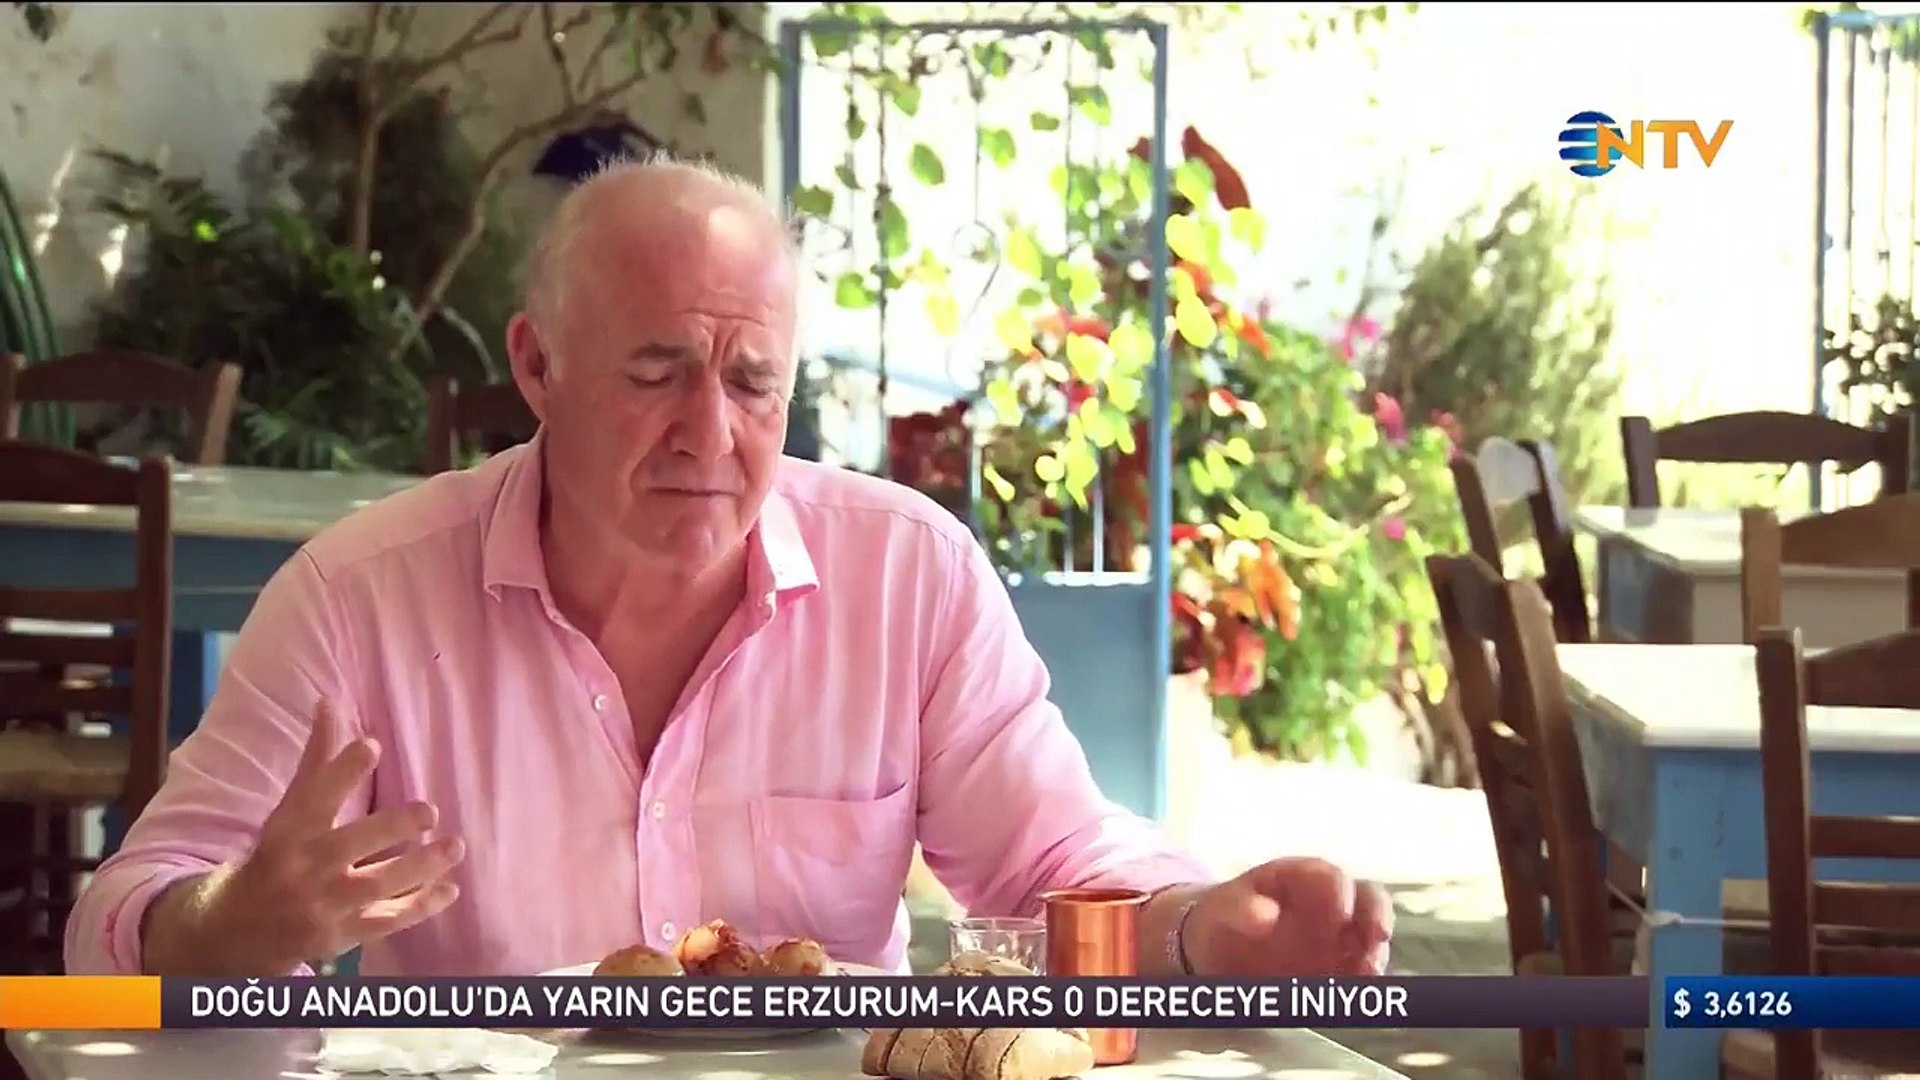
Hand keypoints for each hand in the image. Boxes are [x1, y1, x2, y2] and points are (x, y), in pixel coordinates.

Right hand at [200, 701, 464, 973]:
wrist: (235, 933)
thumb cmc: (274, 857)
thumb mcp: (287, 811)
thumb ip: (317, 761)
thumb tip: (330, 702)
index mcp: (287, 831)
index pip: (312, 796)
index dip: (340, 771)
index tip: (370, 744)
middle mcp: (305, 867)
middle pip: (349, 845)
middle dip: (390, 828)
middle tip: (428, 810)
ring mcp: (324, 905)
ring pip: (375, 885)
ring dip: (419, 867)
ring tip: (456, 846)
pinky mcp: (342, 935)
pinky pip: (386, 921)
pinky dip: (420, 907)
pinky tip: (450, 888)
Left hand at [1184, 858, 1391, 976]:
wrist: (1215, 955)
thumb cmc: (1222, 918)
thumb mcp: (1222, 908)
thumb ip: (1241, 907)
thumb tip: (1265, 914)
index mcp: (1299, 878)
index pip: (1329, 876)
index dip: (1340, 890)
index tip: (1342, 910)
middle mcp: (1326, 903)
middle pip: (1366, 899)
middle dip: (1375, 916)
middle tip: (1375, 936)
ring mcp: (1335, 935)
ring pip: (1369, 936)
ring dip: (1373, 952)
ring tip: (1366, 971)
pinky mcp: (1335, 967)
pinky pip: (1358, 970)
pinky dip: (1361, 979)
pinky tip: (1356, 990)